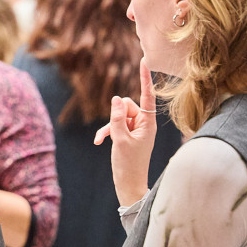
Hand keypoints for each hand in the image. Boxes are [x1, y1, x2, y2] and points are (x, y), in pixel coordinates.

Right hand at [93, 58, 157, 207]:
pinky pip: (115, 125)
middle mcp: (144, 124)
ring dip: (109, 126)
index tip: (144, 60)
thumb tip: (117, 98)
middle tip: (113, 132)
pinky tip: (98, 142)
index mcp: (148, 123)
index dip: (145, 78)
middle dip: (116, 115)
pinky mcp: (127, 135)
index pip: (147, 96)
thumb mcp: (119, 139)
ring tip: (103, 140)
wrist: (128, 186)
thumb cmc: (128, 165)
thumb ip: (117, 117)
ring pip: (119, 115)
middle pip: (128, 105)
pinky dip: (106, 132)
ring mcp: (135, 130)